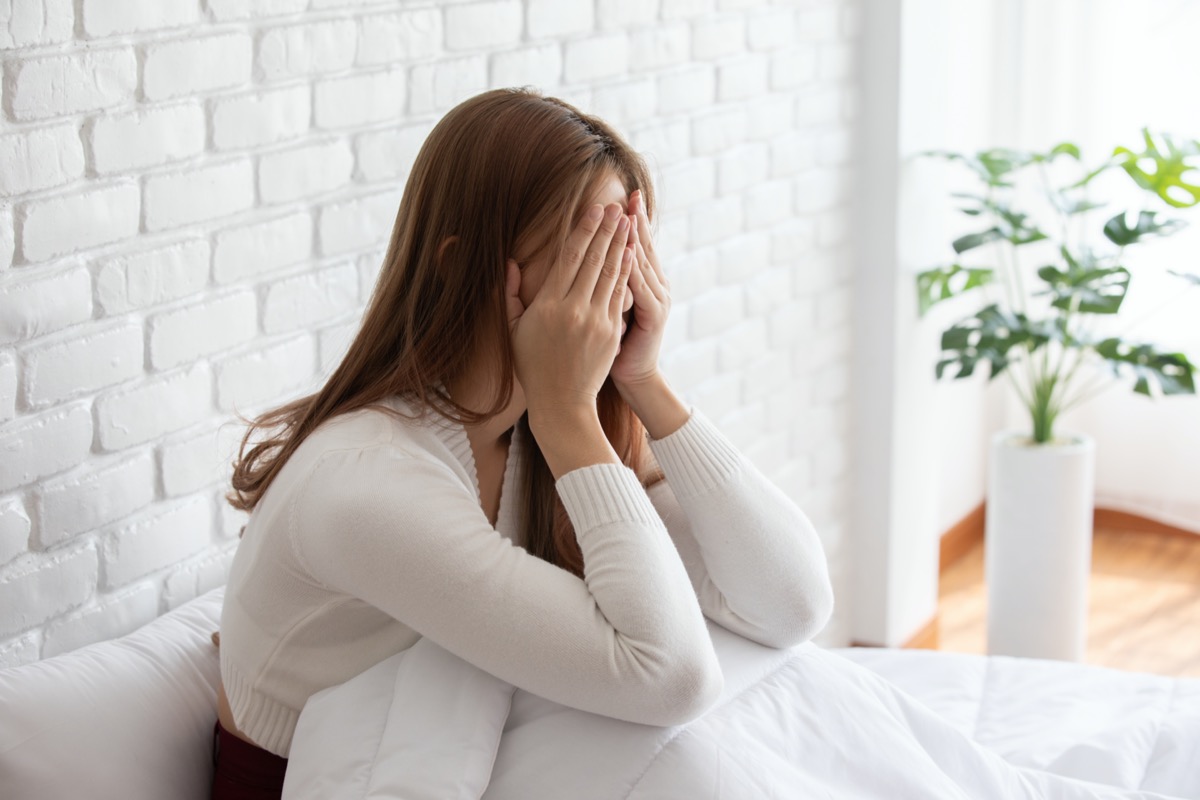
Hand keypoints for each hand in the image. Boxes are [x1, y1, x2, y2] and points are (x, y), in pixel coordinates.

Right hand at [508, 202, 634, 422]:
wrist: (562, 401)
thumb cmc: (533, 365)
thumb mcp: (513, 330)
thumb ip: (510, 295)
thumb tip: (511, 262)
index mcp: (547, 305)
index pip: (569, 257)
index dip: (583, 230)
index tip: (594, 209)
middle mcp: (572, 308)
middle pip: (593, 259)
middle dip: (607, 230)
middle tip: (617, 207)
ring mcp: (595, 320)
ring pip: (610, 273)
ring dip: (621, 244)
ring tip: (628, 222)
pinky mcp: (611, 332)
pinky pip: (620, 295)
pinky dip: (626, 272)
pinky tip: (631, 253)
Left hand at [610, 189, 670, 389]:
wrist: (634, 375)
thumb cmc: (613, 345)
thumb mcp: (609, 310)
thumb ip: (605, 285)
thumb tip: (592, 261)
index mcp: (643, 282)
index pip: (634, 245)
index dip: (630, 222)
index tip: (620, 197)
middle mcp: (655, 286)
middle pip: (643, 247)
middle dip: (636, 220)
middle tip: (631, 194)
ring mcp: (658, 299)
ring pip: (643, 263)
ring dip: (636, 238)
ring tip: (629, 214)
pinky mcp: (654, 314)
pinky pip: (641, 286)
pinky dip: (634, 268)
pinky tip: (629, 251)